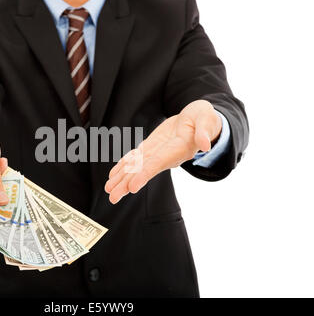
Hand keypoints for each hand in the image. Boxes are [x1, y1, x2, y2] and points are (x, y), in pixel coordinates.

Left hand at [105, 100, 221, 203]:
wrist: (199, 119)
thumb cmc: (205, 118)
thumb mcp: (207, 120)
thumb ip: (204, 132)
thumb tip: (205, 145)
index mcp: (178, 150)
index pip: (157, 164)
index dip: (144, 175)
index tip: (131, 187)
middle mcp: (165, 156)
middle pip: (143, 171)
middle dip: (127, 184)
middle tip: (113, 197)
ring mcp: (157, 153)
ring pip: (137, 167)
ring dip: (122, 178)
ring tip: (108, 189)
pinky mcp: (152, 147)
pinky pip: (136, 159)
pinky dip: (124, 165)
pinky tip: (114, 174)